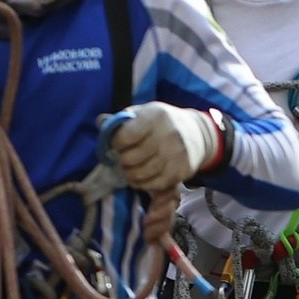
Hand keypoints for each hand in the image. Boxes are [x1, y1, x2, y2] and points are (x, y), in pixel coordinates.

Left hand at [105, 103, 221, 190]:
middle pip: (130, 158)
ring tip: (130, 169)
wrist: (197, 133)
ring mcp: (176, 155)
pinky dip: (143, 183)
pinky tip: (142, 177)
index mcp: (155, 116)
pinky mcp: (182, 171)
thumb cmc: (162, 123)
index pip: (124, 137)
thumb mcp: (143, 113)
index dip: (115, 143)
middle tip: (123, 159)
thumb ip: (120, 119)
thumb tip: (101, 122)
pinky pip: (155, 185)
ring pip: (141, 174)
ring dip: (130, 175)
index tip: (118, 143)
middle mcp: (168, 135)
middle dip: (122, 161)